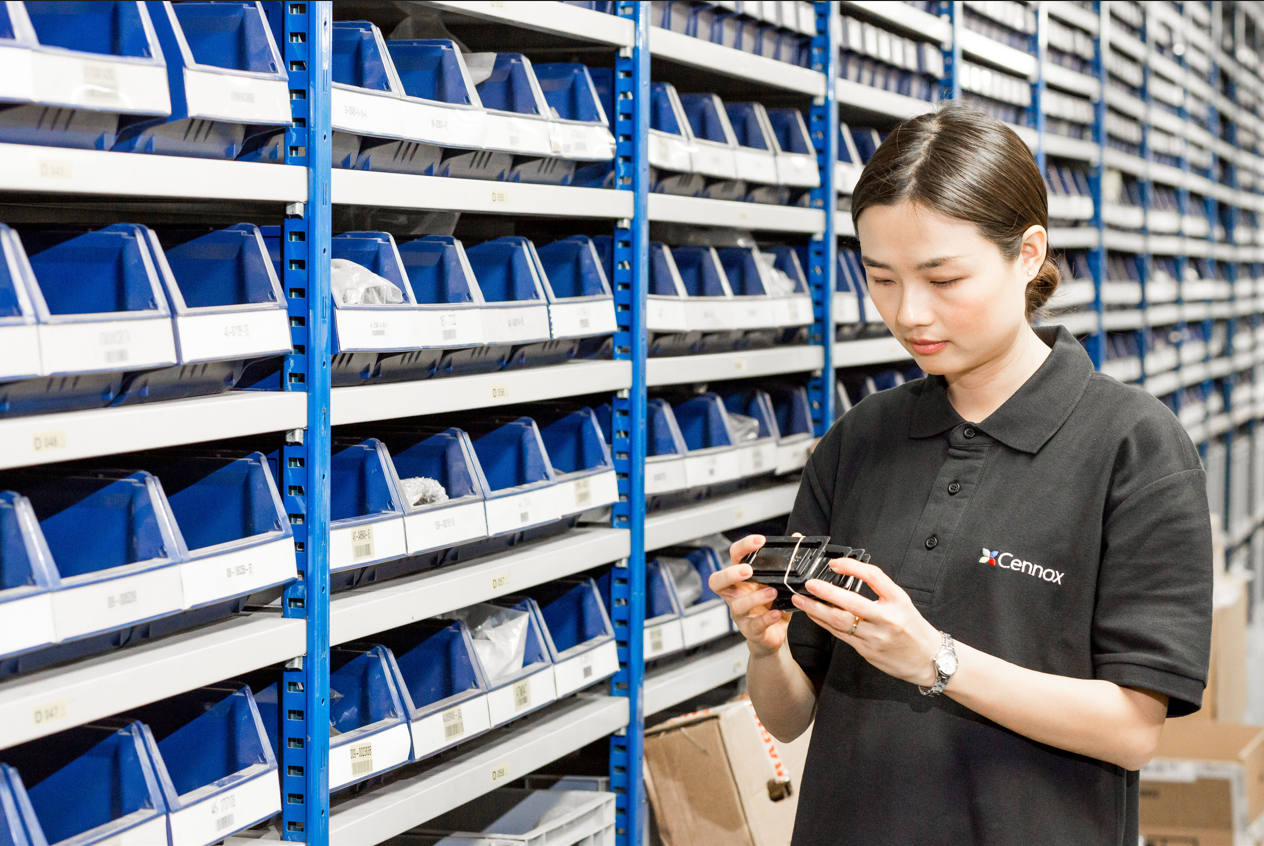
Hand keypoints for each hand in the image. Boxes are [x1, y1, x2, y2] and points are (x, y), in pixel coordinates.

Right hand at [708, 534, 789, 657]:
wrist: (773, 635)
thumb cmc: (772, 605)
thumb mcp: (778, 582)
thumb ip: (785, 561)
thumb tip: (797, 537)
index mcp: (741, 578)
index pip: (733, 558)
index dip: (742, 547)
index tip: (759, 540)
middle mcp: (735, 594)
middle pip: (717, 581)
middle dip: (730, 574)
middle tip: (748, 570)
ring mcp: (740, 614)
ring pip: (737, 604)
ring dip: (754, 597)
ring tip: (772, 592)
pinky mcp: (750, 630)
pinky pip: (754, 625)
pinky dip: (766, 618)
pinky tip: (777, 613)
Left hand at [790, 556, 941, 686]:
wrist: (929, 659)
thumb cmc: (913, 628)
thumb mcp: (902, 602)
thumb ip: (878, 590)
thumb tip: (846, 574)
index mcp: (898, 601)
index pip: (874, 576)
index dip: (852, 567)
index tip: (835, 562)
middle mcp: (887, 619)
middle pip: (852, 603)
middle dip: (826, 592)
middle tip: (809, 584)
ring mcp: (876, 637)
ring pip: (841, 622)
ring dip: (817, 610)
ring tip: (801, 600)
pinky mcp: (867, 652)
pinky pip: (841, 636)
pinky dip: (824, 624)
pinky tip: (814, 616)